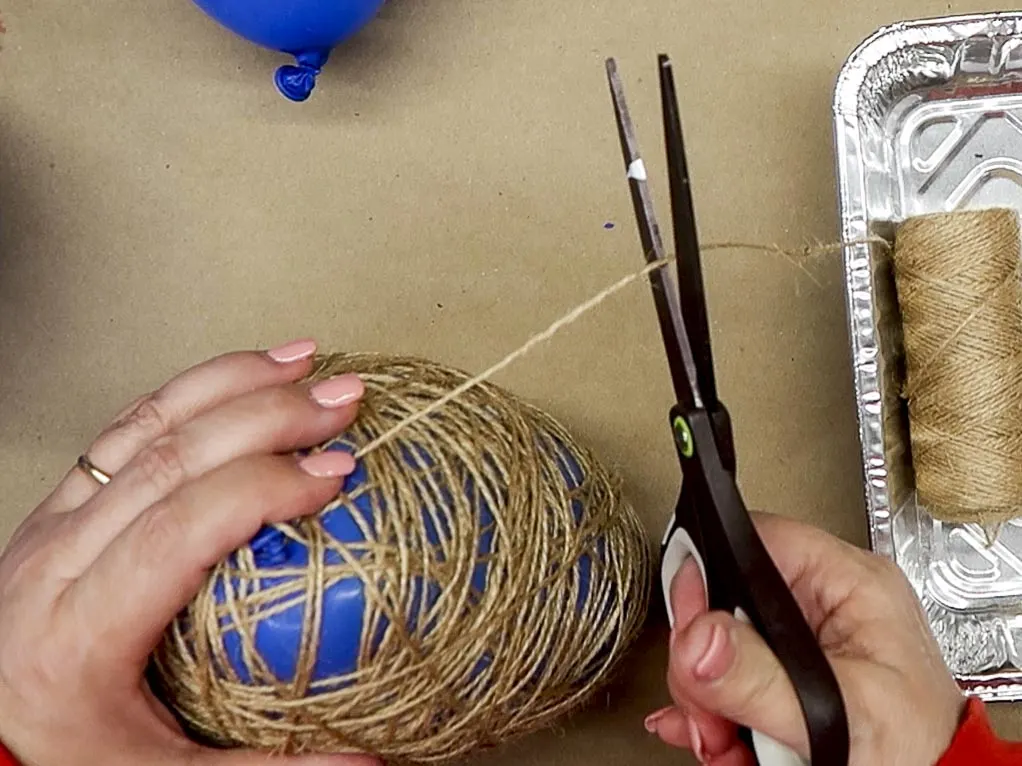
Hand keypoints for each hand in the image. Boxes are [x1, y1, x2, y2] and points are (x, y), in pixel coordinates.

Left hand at [0, 340, 380, 765]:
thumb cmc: (72, 754)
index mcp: (79, 632)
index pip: (179, 531)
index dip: (263, 488)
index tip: (337, 473)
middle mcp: (57, 561)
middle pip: (169, 461)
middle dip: (267, 417)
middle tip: (344, 401)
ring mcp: (53, 520)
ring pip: (145, 425)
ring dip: (232, 382)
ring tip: (304, 360)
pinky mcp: (59, 502)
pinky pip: (128, 427)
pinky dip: (192, 389)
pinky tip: (242, 374)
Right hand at [644, 512, 966, 765]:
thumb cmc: (920, 756)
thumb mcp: (839, 713)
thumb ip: (760, 677)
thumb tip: (698, 638)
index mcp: (850, 585)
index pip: (757, 540)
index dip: (708, 574)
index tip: (689, 626)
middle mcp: (822, 606)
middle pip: (725, 599)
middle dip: (702, 659)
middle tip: (708, 702)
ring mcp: (802, 645)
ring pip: (718, 645)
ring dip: (706, 697)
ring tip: (723, 736)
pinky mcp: (788, 680)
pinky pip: (727, 678)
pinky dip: (713, 712)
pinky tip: (718, 737)